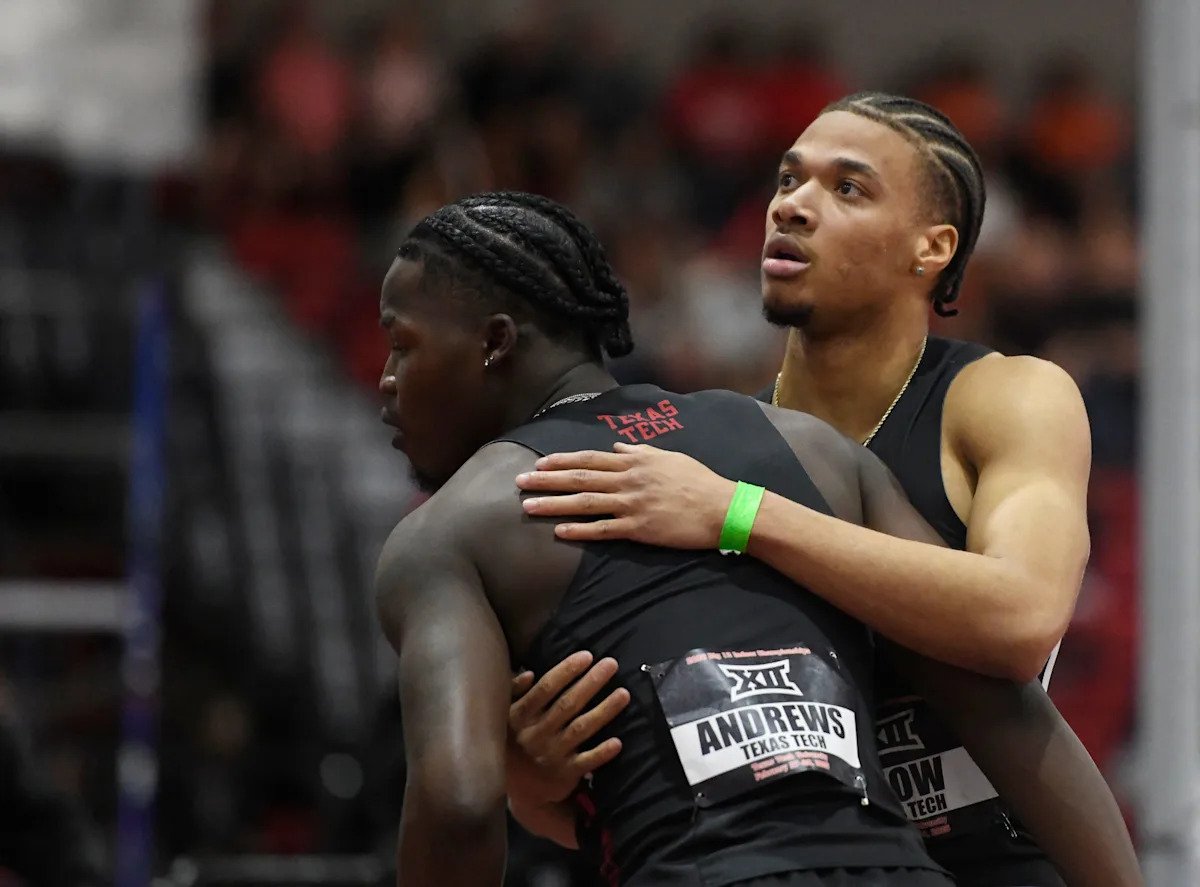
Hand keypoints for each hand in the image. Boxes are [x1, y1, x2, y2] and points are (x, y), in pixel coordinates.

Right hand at [506, 651, 630, 805]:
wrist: (519, 790)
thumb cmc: (515, 741)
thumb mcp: (505, 715)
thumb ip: (513, 692)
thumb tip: (530, 673)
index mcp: (520, 716)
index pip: (546, 689)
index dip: (567, 671)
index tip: (587, 656)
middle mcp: (536, 734)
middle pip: (568, 705)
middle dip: (591, 683)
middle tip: (611, 664)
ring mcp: (551, 755)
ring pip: (581, 729)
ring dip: (604, 711)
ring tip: (624, 694)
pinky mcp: (565, 774)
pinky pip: (586, 761)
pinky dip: (601, 753)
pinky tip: (618, 742)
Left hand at [516, 443, 736, 546]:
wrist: (722, 507)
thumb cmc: (698, 481)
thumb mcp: (669, 457)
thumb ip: (640, 451)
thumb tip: (617, 446)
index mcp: (635, 461)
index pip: (590, 459)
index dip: (562, 461)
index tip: (538, 462)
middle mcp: (628, 480)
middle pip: (580, 478)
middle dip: (546, 480)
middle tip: (518, 482)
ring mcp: (632, 504)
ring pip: (585, 503)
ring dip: (554, 504)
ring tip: (528, 507)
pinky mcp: (639, 528)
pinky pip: (604, 530)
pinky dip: (580, 531)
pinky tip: (560, 532)